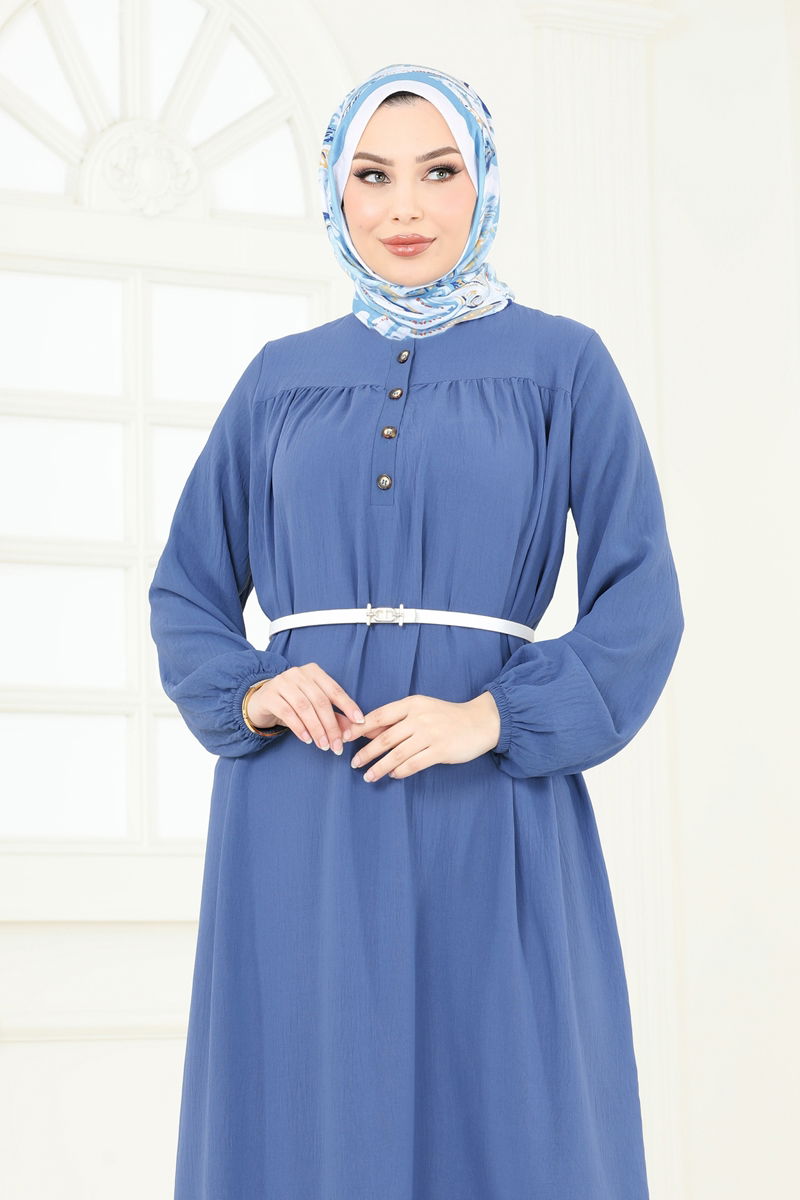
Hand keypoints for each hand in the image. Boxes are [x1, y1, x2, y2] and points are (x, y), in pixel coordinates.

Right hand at [246, 662, 364, 754]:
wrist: (260, 702)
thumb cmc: (292, 704)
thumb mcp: (313, 708)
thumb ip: (333, 715)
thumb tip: (352, 729)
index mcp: (314, 672)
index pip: (334, 689)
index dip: (348, 706)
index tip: (359, 722)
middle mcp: (298, 673)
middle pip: (320, 701)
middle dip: (331, 726)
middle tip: (337, 746)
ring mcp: (282, 682)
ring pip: (305, 707)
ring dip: (317, 729)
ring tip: (323, 745)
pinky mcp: (269, 695)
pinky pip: (287, 712)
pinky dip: (299, 727)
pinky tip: (307, 739)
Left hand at [350, 691, 500, 781]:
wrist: (479, 722)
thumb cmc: (446, 716)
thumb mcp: (421, 709)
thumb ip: (397, 719)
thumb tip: (366, 730)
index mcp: (412, 704)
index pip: (379, 715)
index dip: (359, 728)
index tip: (343, 738)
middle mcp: (419, 717)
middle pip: (384, 738)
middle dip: (366, 752)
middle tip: (353, 763)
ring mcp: (430, 734)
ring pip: (396, 754)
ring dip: (379, 767)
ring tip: (368, 776)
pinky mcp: (440, 750)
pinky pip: (414, 764)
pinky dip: (400, 771)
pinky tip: (392, 775)